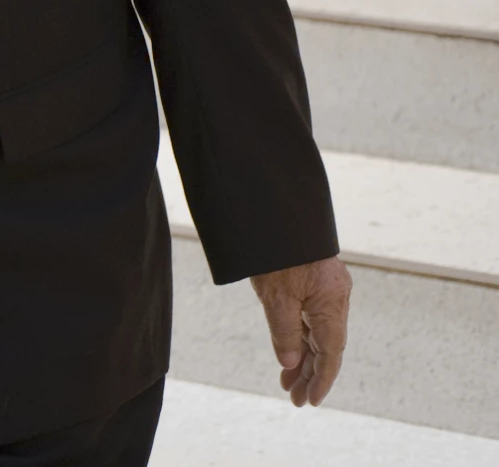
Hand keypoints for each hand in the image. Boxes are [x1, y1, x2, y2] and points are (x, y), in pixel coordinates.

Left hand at [250, 255, 350, 405]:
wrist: (276, 208)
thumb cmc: (274, 249)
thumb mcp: (275, 295)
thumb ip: (284, 331)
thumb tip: (291, 364)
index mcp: (333, 302)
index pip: (330, 352)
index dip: (321, 380)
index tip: (309, 401)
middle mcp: (336, 297)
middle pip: (326, 345)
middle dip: (311, 374)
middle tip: (294, 399)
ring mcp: (327, 289)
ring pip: (318, 332)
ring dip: (304, 358)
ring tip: (288, 383)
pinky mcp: (315, 282)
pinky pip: (311, 317)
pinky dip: (300, 336)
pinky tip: (291, 354)